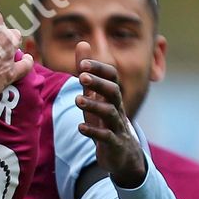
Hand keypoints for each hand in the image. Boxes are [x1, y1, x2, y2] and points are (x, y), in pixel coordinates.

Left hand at [75, 41, 145, 187]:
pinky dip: (93, 132)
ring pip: (110, 113)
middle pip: (113, 91)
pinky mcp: (114, 144)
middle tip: (81, 76)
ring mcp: (117, 126)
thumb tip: (82, 43)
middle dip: (99, 83)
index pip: (111, 77)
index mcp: (112, 96)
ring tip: (77, 100)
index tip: (82, 62)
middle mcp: (117, 108)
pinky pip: (106, 137)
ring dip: (94, 106)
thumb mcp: (94, 97)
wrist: (121, 156)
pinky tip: (80, 128)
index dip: (99, 68)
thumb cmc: (104, 122)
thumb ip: (87, 72)